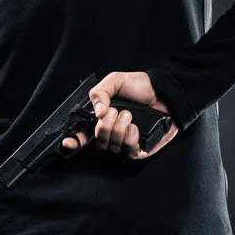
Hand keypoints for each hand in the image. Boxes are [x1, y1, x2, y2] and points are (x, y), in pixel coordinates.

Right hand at [61, 71, 178, 159]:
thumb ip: (100, 93)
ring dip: (118, 131)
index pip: (84, 135)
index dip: (74, 141)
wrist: (166, 92)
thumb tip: (97, 112)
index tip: (69, 142)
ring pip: (112, 148)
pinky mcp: (142, 149)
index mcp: (102, 119)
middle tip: (114, 112)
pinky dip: (130, 140)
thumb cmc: (142, 87)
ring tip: (128, 115)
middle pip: (98, 142)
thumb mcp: (116, 81)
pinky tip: (134, 128)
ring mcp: (126, 142)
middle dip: (104, 127)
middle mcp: (112, 133)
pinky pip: (129, 153)